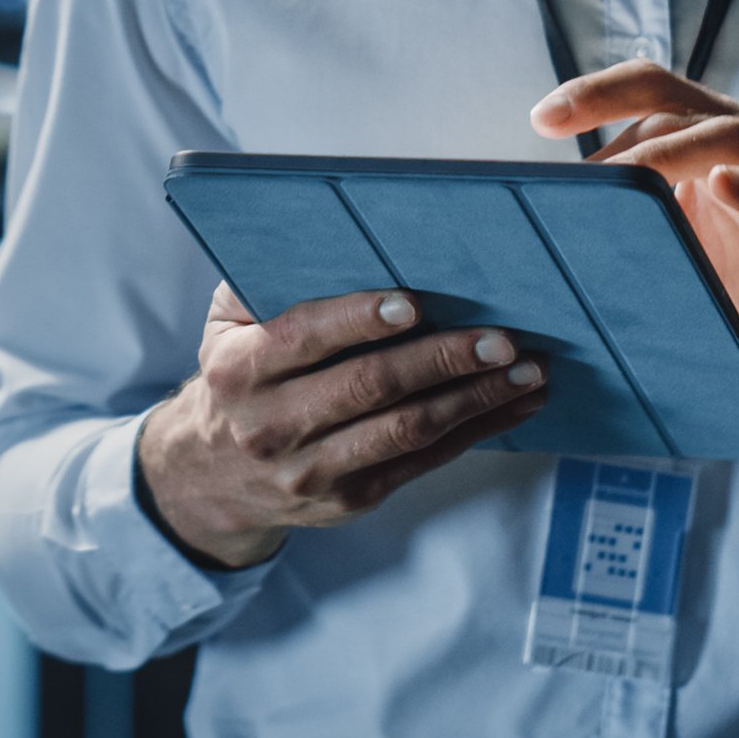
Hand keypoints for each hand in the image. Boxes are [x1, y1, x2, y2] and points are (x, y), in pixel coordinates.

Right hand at [136, 282, 550, 569]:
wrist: (211, 476)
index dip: (358, 319)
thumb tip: (334, 238)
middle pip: (369, 388)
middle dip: (441, 359)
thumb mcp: (226, 326)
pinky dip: (477, 431)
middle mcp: (272, 425)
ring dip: (475, 398)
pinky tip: (514, 404)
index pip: (304, 338)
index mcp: (240, 369)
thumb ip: (264, 283)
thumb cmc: (239, 377)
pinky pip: (424, 462)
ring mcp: (313, 470)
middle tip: (500, 338)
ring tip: (527, 371)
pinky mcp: (351, 499)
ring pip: (407, 430)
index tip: (413, 302)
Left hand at [533, 61, 738, 469]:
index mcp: (713, 132)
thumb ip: (634, 215)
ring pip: (724, 137)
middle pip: (674, 100)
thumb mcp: (680, 240)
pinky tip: (720, 186)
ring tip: (614, 174)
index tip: (540, 119)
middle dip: (607, 104)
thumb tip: (550, 222)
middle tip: (550, 124)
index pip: (651, 89)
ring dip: (662, 154)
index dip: (596, 93)